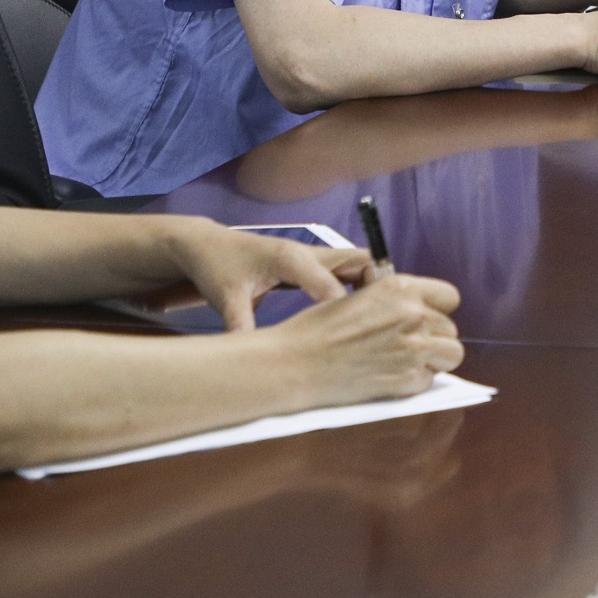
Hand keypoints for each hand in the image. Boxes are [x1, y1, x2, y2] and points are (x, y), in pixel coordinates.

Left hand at [152, 219, 378, 333]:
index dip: (346, 307)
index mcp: (290, 258)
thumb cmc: (218, 268)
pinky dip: (364, 289)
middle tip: (388, 321)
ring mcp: (315, 257)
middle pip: (360, 262)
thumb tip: (245, 351)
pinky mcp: (315, 265)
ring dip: (375, 288)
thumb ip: (238, 321)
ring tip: (385, 320)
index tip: (362, 331)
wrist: (209, 246)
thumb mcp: (225, 297)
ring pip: (361, 265)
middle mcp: (310, 253)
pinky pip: (350, 273)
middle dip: (378, 288)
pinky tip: (367, 314)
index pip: (329, 281)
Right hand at [271, 272, 463, 402]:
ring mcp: (413, 349)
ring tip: (406, 360)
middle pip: (450, 328)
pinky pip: (429, 380)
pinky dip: (414, 381)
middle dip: (433, 336)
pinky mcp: (407, 380)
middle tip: (406, 344)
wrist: (295, 363)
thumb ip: (394, 300)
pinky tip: (389, 375)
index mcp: (400, 289)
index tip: (427, 315)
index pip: (448, 296)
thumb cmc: (317, 329)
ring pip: (452, 354)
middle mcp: (413, 315)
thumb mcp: (359, 296)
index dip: (437, 307)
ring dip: (434, 358)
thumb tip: (417, 306)